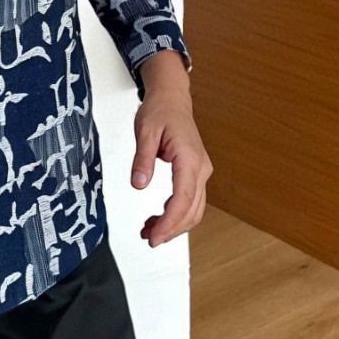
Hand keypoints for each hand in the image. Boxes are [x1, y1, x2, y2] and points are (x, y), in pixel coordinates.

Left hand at [130, 83, 211, 245]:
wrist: (172, 98)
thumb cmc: (160, 111)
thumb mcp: (145, 131)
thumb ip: (142, 160)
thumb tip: (138, 185)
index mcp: (189, 158)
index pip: (183, 198)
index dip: (170, 222)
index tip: (154, 237)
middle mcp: (200, 168)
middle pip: (192, 210)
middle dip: (171, 229)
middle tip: (148, 240)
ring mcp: (200, 171)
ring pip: (194, 209)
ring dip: (174, 225)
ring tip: (149, 232)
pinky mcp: (195, 174)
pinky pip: (190, 200)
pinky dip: (176, 214)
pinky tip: (158, 219)